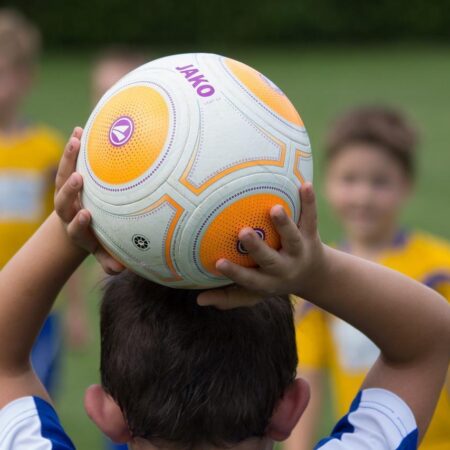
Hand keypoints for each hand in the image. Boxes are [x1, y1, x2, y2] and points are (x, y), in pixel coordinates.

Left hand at [54, 127, 124, 274]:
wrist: (78, 221)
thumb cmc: (96, 236)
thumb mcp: (102, 249)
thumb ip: (109, 259)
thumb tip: (121, 269)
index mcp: (76, 227)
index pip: (74, 226)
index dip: (78, 222)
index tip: (86, 215)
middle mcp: (67, 209)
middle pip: (62, 199)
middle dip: (69, 190)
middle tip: (78, 179)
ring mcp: (65, 191)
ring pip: (62, 175)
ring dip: (68, 159)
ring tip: (77, 141)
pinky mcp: (67, 176)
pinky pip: (68, 161)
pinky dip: (73, 148)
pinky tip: (80, 130)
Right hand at [197, 183, 324, 308]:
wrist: (315, 276)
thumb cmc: (273, 281)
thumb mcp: (254, 295)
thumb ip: (227, 297)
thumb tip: (199, 300)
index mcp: (268, 282)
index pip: (249, 280)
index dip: (234, 273)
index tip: (218, 262)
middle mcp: (284, 268)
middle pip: (270, 259)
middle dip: (257, 247)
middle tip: (243, 232)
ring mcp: (299, 250)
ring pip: (292, 238)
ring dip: (284, 224)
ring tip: (275, 208)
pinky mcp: (311, 234)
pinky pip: (310, 217)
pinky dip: (309, 202)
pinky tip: (305, 184)